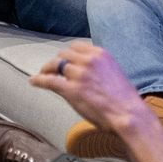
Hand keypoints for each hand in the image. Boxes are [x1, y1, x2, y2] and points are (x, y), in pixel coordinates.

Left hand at [31, 41, 154, 137]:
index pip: (77, 47)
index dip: (68, 54)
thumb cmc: (125, 100)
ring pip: (55, 65)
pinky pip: (49, 81)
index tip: (64, 59)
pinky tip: (34, 81)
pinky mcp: (71, 89)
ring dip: (47, 70)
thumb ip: (99, 68)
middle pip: (64, 54)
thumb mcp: (113, 74)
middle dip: (57, 61)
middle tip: (52, 68)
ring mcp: (78, 74)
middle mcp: (88, 60)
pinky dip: (39, 80)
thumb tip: (87, 72)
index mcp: (100, 55)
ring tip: (42, 74)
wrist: (128, 114)